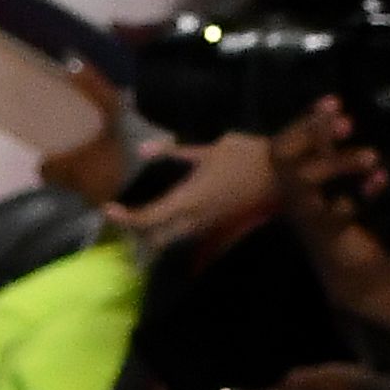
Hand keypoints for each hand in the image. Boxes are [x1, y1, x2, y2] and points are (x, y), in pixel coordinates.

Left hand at [106, 125, 277, 254]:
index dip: (124, 219)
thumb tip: (143, 150)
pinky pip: (184, 235)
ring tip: (135, 221)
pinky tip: (162, 219)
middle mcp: (193, 219)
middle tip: (121, 217)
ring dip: (150, 235)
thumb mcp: (209, 148)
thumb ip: (174, 152)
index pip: (147, 219)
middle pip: (154, 239)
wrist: (281, 172)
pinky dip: (167, 231)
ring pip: (169, 240)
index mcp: (187, 200)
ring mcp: (205, 226)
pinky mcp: (214, 226)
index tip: (108, 209)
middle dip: (134, 233)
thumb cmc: (245, 155)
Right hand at [269, 97, 389, 329]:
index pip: (284, 148)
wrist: (351, 274)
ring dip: (338, 163)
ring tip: (372, 155)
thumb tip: (333, 110)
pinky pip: (340, 213)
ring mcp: (309, 217)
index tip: (333, 100)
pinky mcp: (330, 234)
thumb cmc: (339, 222)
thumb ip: (327, 150)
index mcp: (291, 184)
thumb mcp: (332, 181)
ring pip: (308, 183)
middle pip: (289, 162)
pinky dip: (362, 194)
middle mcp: (294, 199)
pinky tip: (379, 182)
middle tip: (348, 122)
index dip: (306, 123)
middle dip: (316, 136)